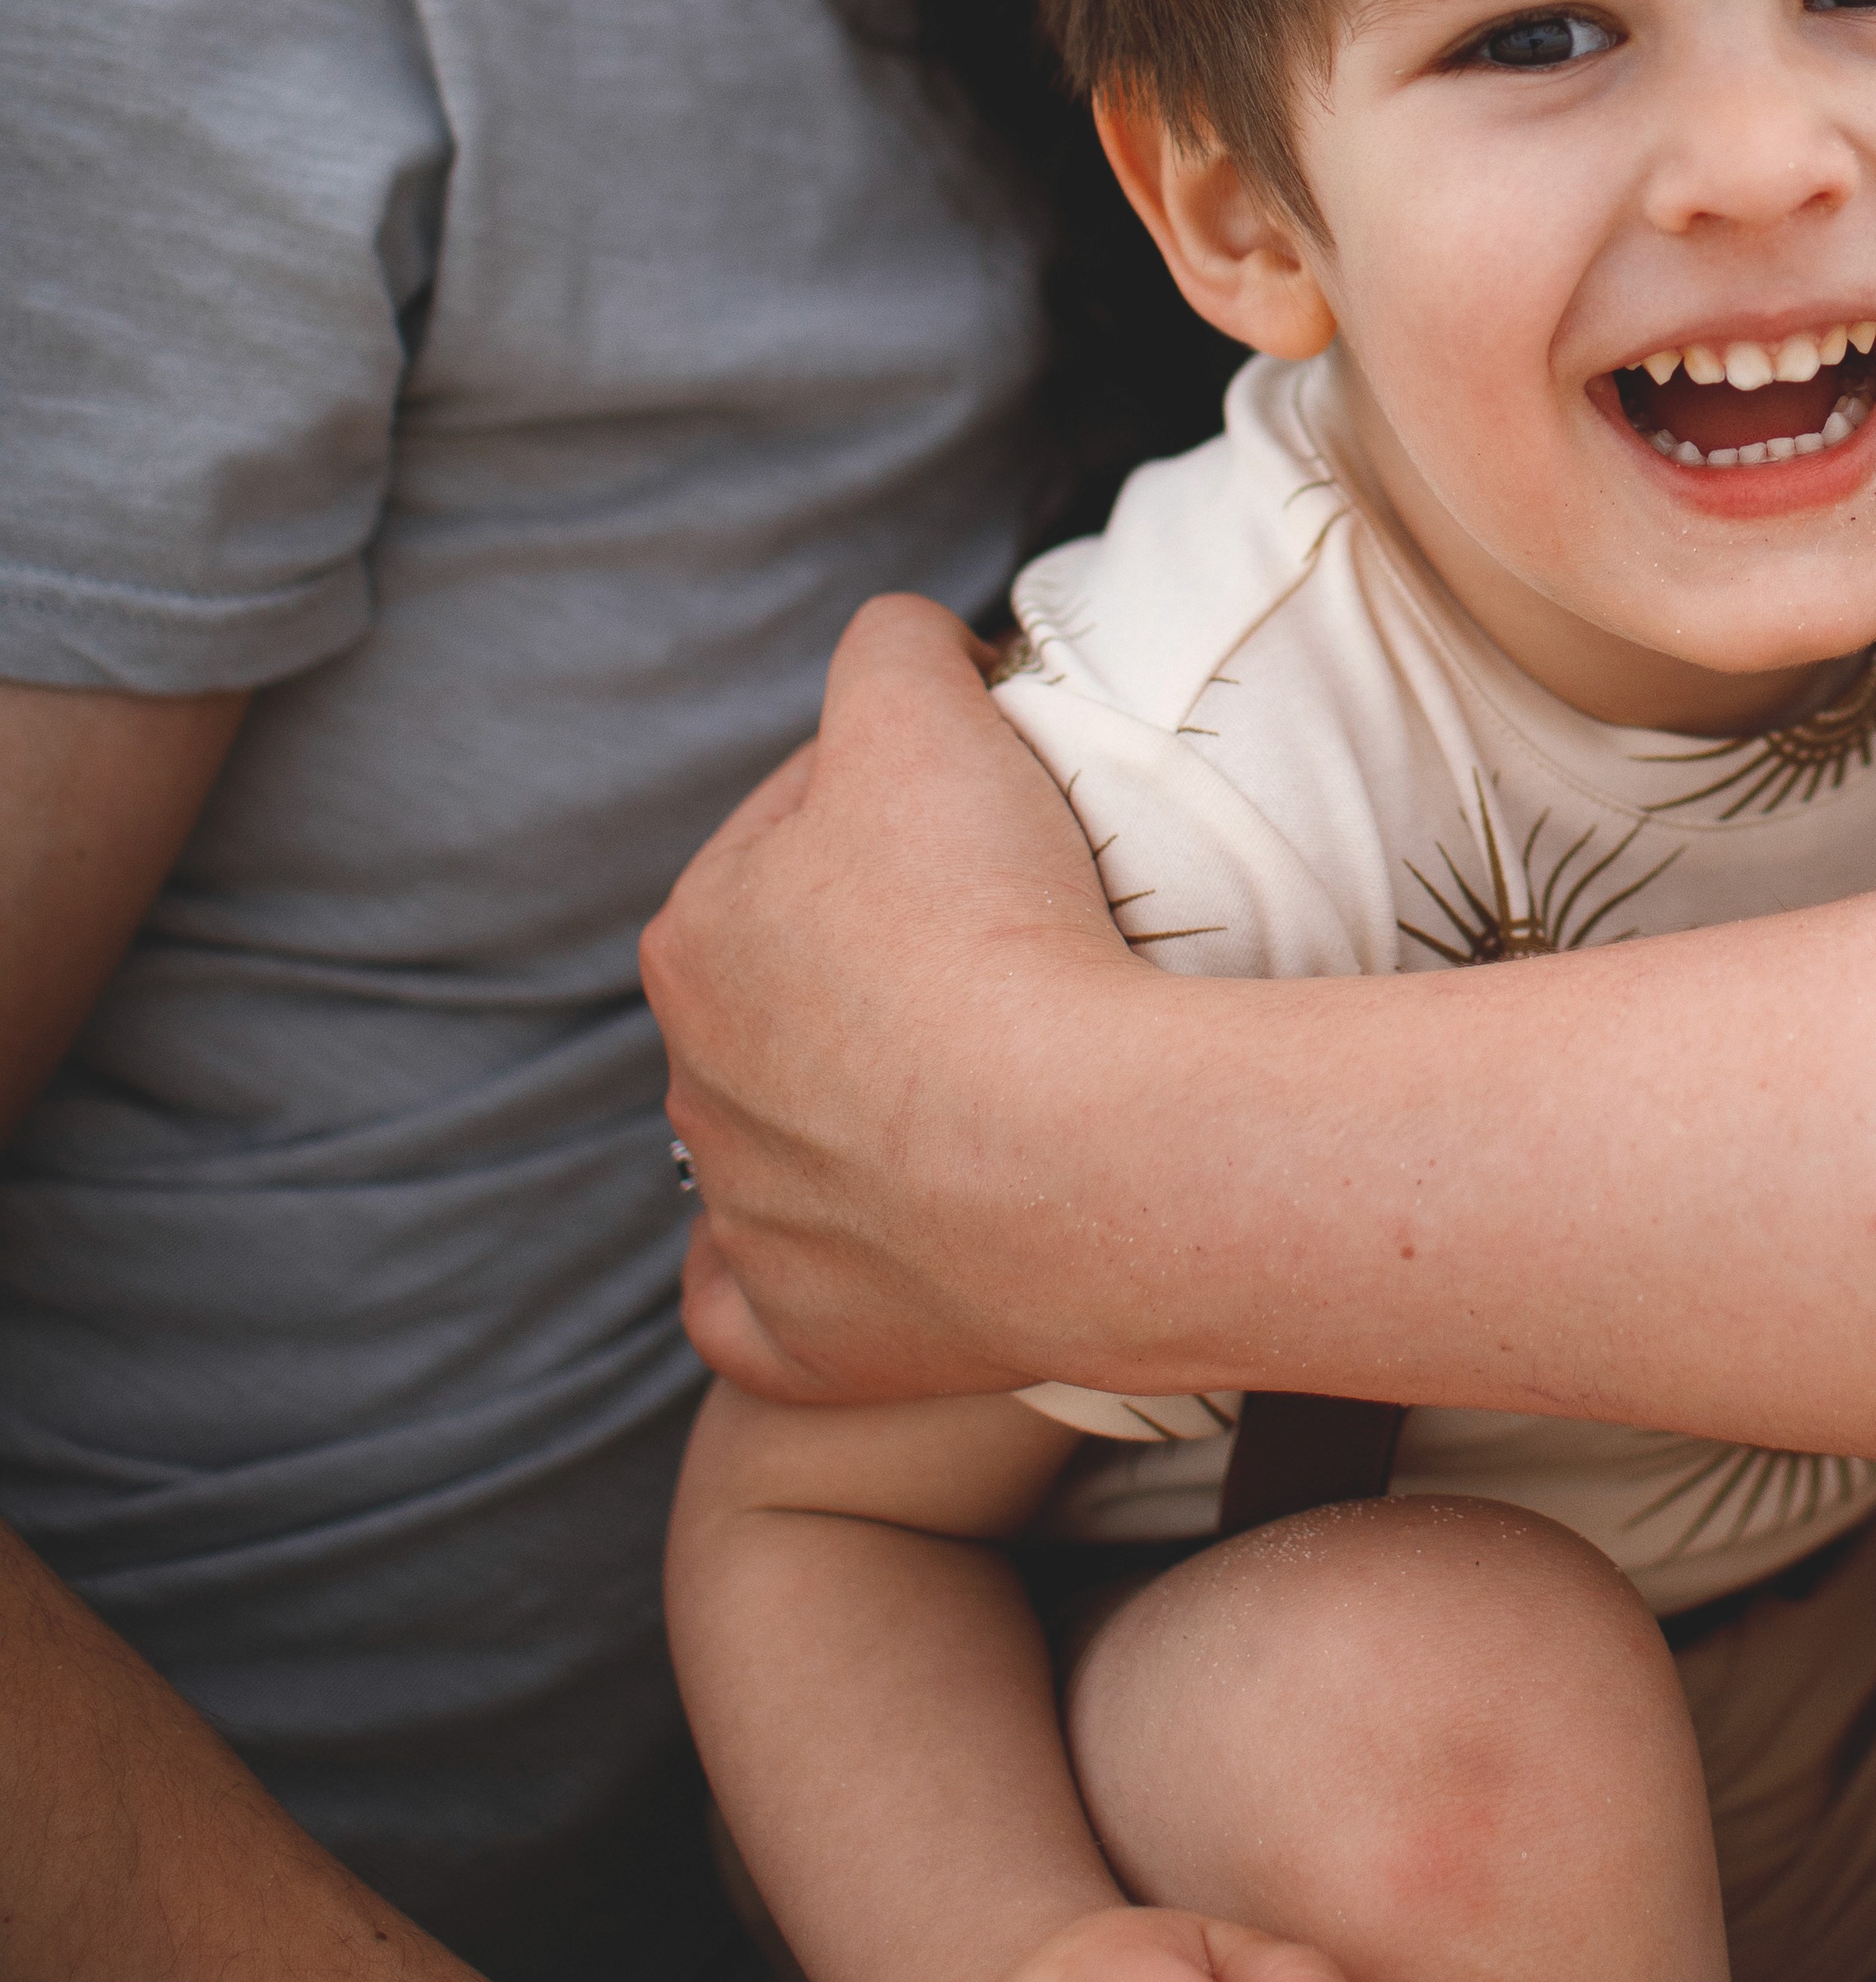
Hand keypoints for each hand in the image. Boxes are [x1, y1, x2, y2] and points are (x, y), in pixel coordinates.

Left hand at [649, 592, 1119, 1398]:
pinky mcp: (805, 1339)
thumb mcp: (922, 705)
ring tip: (993, 1090)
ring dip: (855, 1118)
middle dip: (873, 968)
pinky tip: (861, 1256)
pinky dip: (800, 1286)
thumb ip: (890, 646)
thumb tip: (902, 643)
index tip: (998, 821)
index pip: (793, 835)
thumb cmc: (990, 922)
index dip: (900, 809)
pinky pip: (767, 1312)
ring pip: (780, 1149)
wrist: (1073, 1155)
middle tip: (1013, 950)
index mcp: (696, 935)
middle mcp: (696, 1086)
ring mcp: (748, 1224)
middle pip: (791, 994)